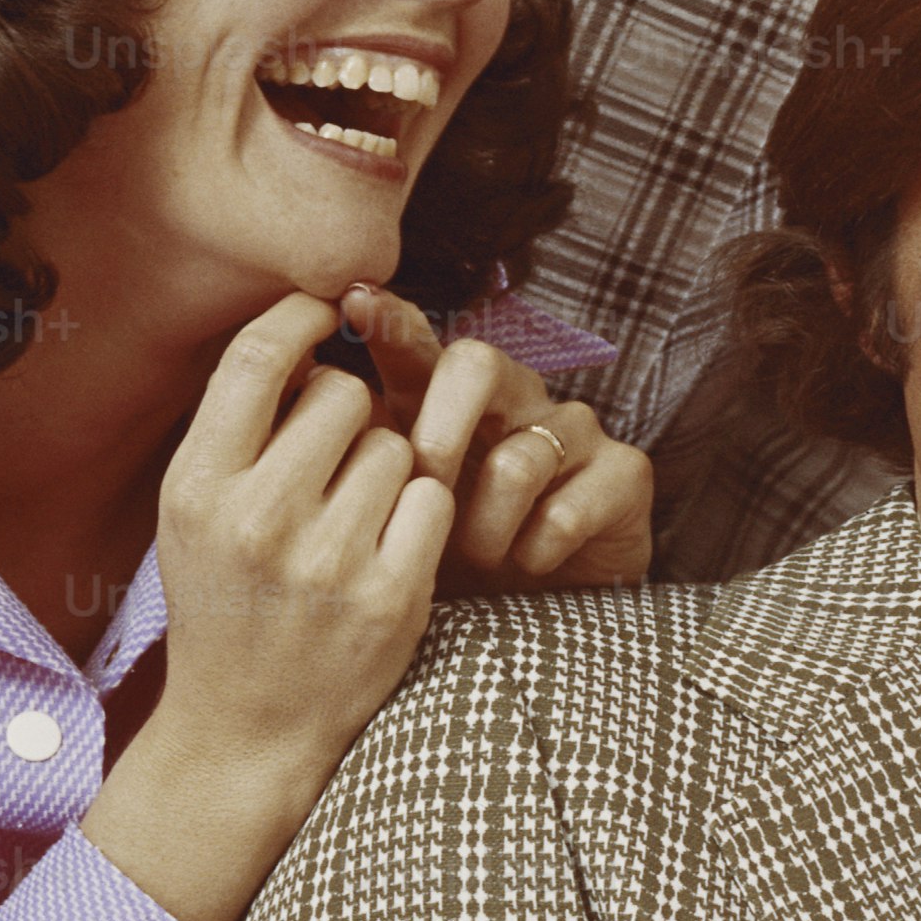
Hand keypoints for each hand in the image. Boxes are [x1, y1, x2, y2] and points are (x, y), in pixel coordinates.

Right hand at [95, 293, 456, 920]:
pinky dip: (421, 514)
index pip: (259, 358)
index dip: (300, 318)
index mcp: (197, 486)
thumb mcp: (193, 515)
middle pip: (343, 396)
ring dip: (389, 468)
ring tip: (356, 517)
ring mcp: (327, 559)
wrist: (245, 730)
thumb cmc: (224, 604)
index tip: (323, 315)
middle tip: (334, 464)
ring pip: (396, 446)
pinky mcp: (391, 596)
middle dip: (351, 415)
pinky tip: (391, 545)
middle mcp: (257, 517)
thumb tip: (299, 330)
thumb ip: (235, 429)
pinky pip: (432, 498)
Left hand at [341, 285, 651, 591]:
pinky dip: (538, 547)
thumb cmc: (456, 561)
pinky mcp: (623, 474)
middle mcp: (516, 399)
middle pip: (477, 364)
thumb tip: (297, 402)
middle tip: (425, 489)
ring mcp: (574, 432)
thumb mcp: (398, 512)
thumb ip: (360, 458)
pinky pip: (568, 505)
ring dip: (487, 524)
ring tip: (479, 558)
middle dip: (441, 432)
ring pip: (519, 455)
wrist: (543, 619)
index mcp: (452, 402)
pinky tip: (528, 565)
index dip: (390, 321)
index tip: (354, 302)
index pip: (418, 345)